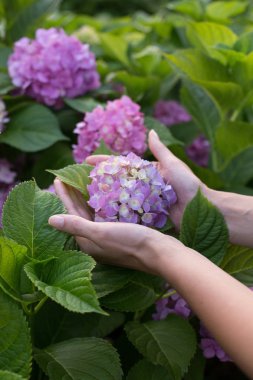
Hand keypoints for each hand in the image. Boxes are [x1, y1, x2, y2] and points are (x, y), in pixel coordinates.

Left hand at [49, 179, 184, 273]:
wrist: (160, 253)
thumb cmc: (131, 243)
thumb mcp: (102, 233)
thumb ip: (76, 226)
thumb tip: (50, 220)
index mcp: (87, 241)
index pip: (71, 215)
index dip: (64, 196)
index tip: (57, 179)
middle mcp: (96, 241)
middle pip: (80, 213)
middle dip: (73, 195)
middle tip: (68, 177)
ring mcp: (109, 238)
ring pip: (93, 214)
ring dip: (87, 198)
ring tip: (83, 181)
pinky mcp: (121, 234)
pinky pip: (106, 215)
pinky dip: (102, 203)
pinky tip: (105, 194)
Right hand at [86, 130, 205, 227]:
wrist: (204, 208)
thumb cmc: (189, 185)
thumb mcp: (174, 165)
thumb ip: (160, 150)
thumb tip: (150, 132)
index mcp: (148, 172)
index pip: (122, 164)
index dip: (104, 162)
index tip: (87, 160)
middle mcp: (143, 185)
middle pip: (117, 181)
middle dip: (100, 180)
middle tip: (80, 181)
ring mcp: (144, 200)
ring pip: (120, 196)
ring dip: (104, 196)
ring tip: (86, 198)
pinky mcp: (147, 214)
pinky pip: (129, 211)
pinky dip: (117, 211)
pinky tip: (102, 214)